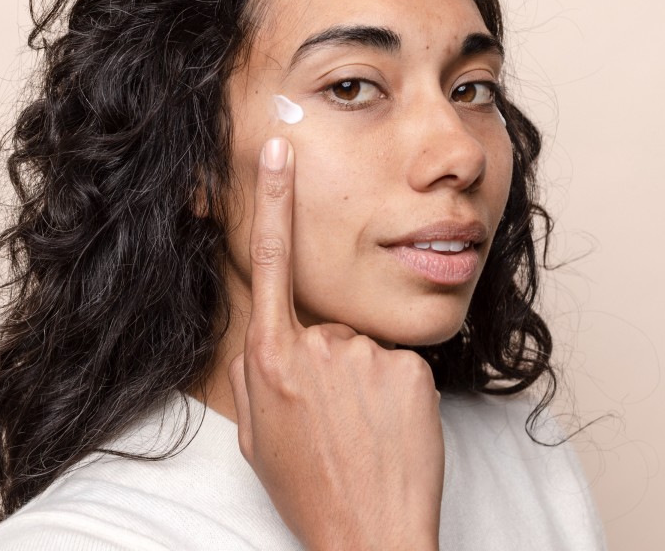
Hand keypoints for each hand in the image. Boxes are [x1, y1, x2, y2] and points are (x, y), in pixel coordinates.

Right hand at [228, 136, 443, 550]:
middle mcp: (316, 348)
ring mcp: (365, 357)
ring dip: (366, 382)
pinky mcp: (411, 370)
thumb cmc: (309, 490)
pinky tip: (391, 433)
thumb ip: (253, 372)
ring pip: (366, 349)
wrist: (370, 537)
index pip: (270, 264)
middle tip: (335, 422)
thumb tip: (262, 332)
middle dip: (332, 362)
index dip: (273, 203)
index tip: (278, 152)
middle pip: (327, 326)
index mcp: (270, 359)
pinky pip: (400, 366)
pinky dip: (397, 394)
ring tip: (363, 435)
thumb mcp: (256, 434)